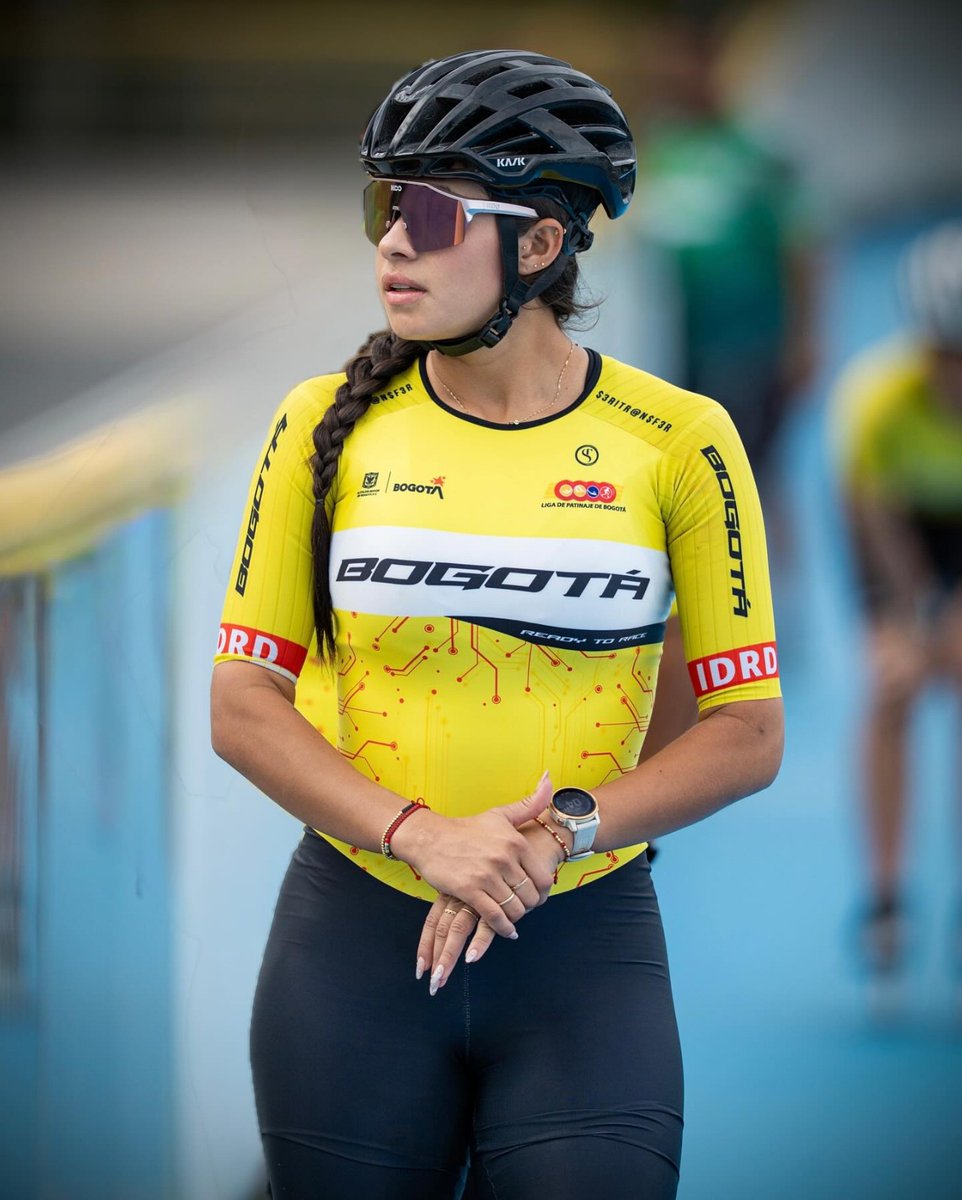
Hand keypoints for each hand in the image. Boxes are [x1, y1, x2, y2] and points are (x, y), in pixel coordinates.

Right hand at [414, 780, 566, 993]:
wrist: (430, 838)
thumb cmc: (467, 828)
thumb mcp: (500, 814)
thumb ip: (529, 803)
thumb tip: (550, 779)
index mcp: (515, 841)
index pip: (543, 877)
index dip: (543, 891)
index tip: (537, 896)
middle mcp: (504, 858)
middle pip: (530, 896)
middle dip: (530, 906)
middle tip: (525, 909)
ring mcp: (487, 875)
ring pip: (514, 908)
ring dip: (516, 918)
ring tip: (514, 918)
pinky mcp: (469, 890)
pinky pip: (494, 917)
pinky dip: (503, 928)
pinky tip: (506, 931)